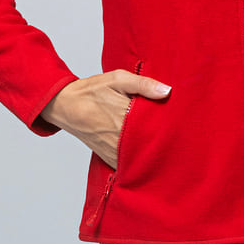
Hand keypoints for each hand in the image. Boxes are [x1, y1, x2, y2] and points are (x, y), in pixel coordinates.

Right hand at [40, 69, 171, 167]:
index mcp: (123, 114)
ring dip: (152, 151)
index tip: (178, 120)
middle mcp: (119, 136)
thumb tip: (167, 91)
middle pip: (150, 143)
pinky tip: (148, 153)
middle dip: (163, 138)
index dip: (167, 122)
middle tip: (177, 133)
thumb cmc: (92, 90)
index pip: (154, 123)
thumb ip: (142, 84)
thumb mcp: (117, 79)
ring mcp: (113, 150)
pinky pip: (128, 165)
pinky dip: (139, 161)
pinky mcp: (108, 158)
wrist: (65, 106)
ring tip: (165, 144)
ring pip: (140, 157)